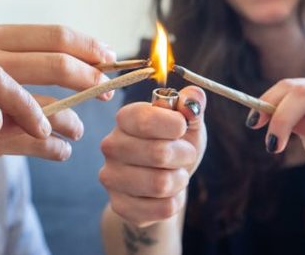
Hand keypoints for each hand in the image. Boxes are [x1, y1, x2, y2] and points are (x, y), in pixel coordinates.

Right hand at [0, 24, 114, 158]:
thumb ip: (33, 61)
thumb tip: (102, 55)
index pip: (54, 35)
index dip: (89, 47)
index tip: (110, 58)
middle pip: (56, 65)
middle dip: (89, 80)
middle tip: (105, 93)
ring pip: (48, 109)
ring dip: (72, 121)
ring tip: (77, 130)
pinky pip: (37, 144)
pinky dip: (57, 148)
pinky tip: (61, 150)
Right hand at [99, 86, 206, 226]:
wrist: (165, 180)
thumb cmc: (175, 144)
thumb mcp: (187, 121)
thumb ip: (192, 104)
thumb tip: (193, 96)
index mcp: (125, 118)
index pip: (145, 120)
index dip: (175, 125)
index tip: (183, 127)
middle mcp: (111, 146)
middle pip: (158, 154)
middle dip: (184, 155)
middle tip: (185, 154)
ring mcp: (111, 177)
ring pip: (160, 184)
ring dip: (180, 179)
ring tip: (176, 174)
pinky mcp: (119, 205)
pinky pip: (161, 208)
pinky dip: (175, 201)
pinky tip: (167, 194)